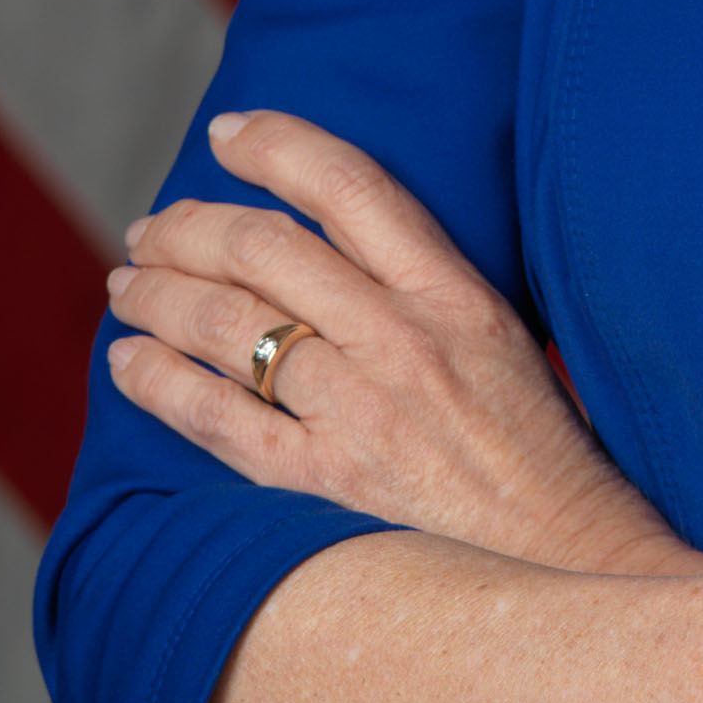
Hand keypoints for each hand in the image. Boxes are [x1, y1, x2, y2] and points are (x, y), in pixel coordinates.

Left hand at [106, 109, 702, 578]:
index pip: (350, 185)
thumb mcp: (508, 343)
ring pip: (228, 325)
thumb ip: (427, 294)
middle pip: (266, 248)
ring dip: (159, 294)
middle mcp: (403, 341)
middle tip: (152, 227)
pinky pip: (217, 420)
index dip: (276, 144)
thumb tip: (330, 254)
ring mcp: (361, 414)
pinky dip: (159, 382)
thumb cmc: (542, 457)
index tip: (225, 135)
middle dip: (190, 227)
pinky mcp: (327, 487)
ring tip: (128, 284)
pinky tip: (128, 364)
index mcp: (456, 295)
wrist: (574, 567)